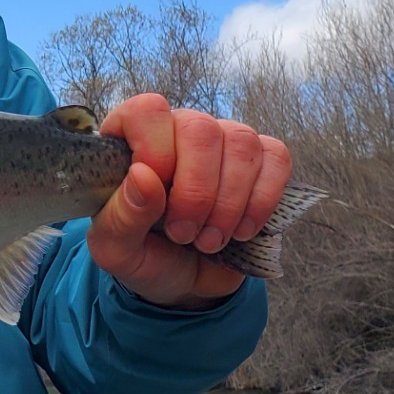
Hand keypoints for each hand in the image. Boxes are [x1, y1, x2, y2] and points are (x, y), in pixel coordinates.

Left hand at [86, 93, 292, 308]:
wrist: (183, 281)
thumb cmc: (144, 254)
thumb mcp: (116, 248)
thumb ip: (122, 215)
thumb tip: (144, 176)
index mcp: (132, 137)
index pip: (148, 112)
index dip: (157, 152)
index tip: (157, 199)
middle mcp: (180, 128)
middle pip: (201, 129)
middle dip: (197, 192)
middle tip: (183, 234)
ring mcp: (224, 141)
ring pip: (241, 144)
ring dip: (229, 203)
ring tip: (208, 241)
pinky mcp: (261, 161)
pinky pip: (276, 159)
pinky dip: (262, 202)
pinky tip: (241, 231)